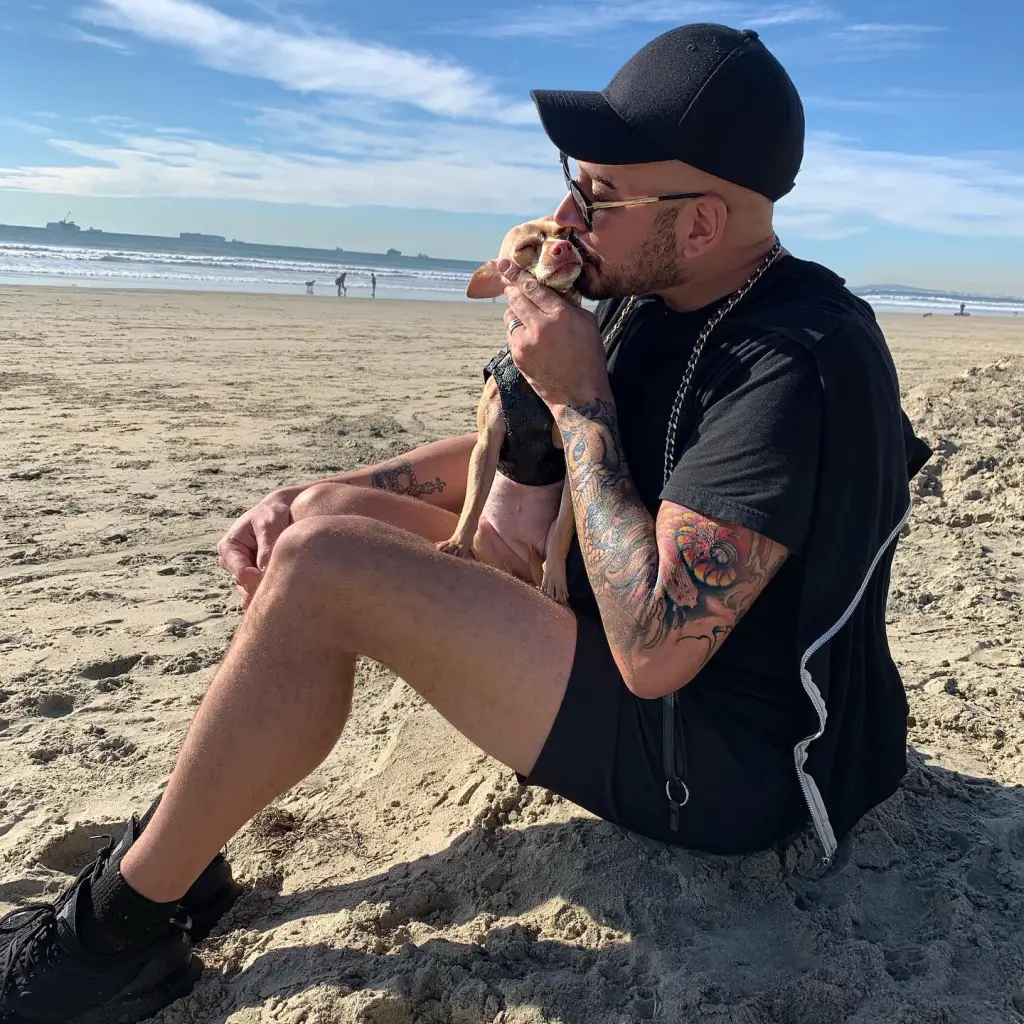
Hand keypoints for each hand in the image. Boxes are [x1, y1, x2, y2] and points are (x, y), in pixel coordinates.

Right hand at [217, 490, 293, 608]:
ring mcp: (241, 572)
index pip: (241, 573)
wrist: (281, 511)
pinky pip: (260, 594)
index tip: (280, 574)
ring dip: (270, 588)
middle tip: (288, 578)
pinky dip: (272, 591)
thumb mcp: (269, 525)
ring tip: (289, 577)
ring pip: (253, 593)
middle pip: (246, 587)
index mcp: (228, 548)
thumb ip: (266, 548)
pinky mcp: (253, 578)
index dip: (261, 578)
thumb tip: (265, 574)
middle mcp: (231, 563)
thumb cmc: (273, 514)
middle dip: (266, 584)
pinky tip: (287, 584)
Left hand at [499, 259, 610, 409]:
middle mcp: (540, 326)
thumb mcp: (588, 324)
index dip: (516, 274)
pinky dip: (517, 330)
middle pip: (516, 298)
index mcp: (561, 315)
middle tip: (510, 283)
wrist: (580, 396)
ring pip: (510, 316)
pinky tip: (530, 336)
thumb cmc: (590, 358)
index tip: (504, 263)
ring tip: (528, 316)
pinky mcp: (517, 356)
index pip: (532, 287)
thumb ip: (568, 304)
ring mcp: (525, 342)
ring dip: (516, 311)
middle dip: (512, 289)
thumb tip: (551, 291)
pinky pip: (511, 334)